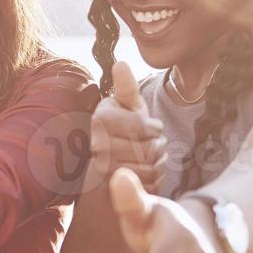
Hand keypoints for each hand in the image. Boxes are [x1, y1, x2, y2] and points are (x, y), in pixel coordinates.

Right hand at [86, 60, 167, 191]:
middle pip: (145, 148)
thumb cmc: (124, 128)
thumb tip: (121, 63)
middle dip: (156, 146)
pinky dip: (154, 180)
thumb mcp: (128, 106)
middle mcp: (96, 144)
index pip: (140, 125)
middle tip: (153, 144)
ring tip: (151, 158)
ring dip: (157, 163)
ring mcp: (102, 169)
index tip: (152, 127)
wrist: (111, 163)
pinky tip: (148, 173)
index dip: (153, 127)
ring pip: (148, 168)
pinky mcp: (112, 189)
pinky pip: (145, 186)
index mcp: (100, 118)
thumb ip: (126, 87)